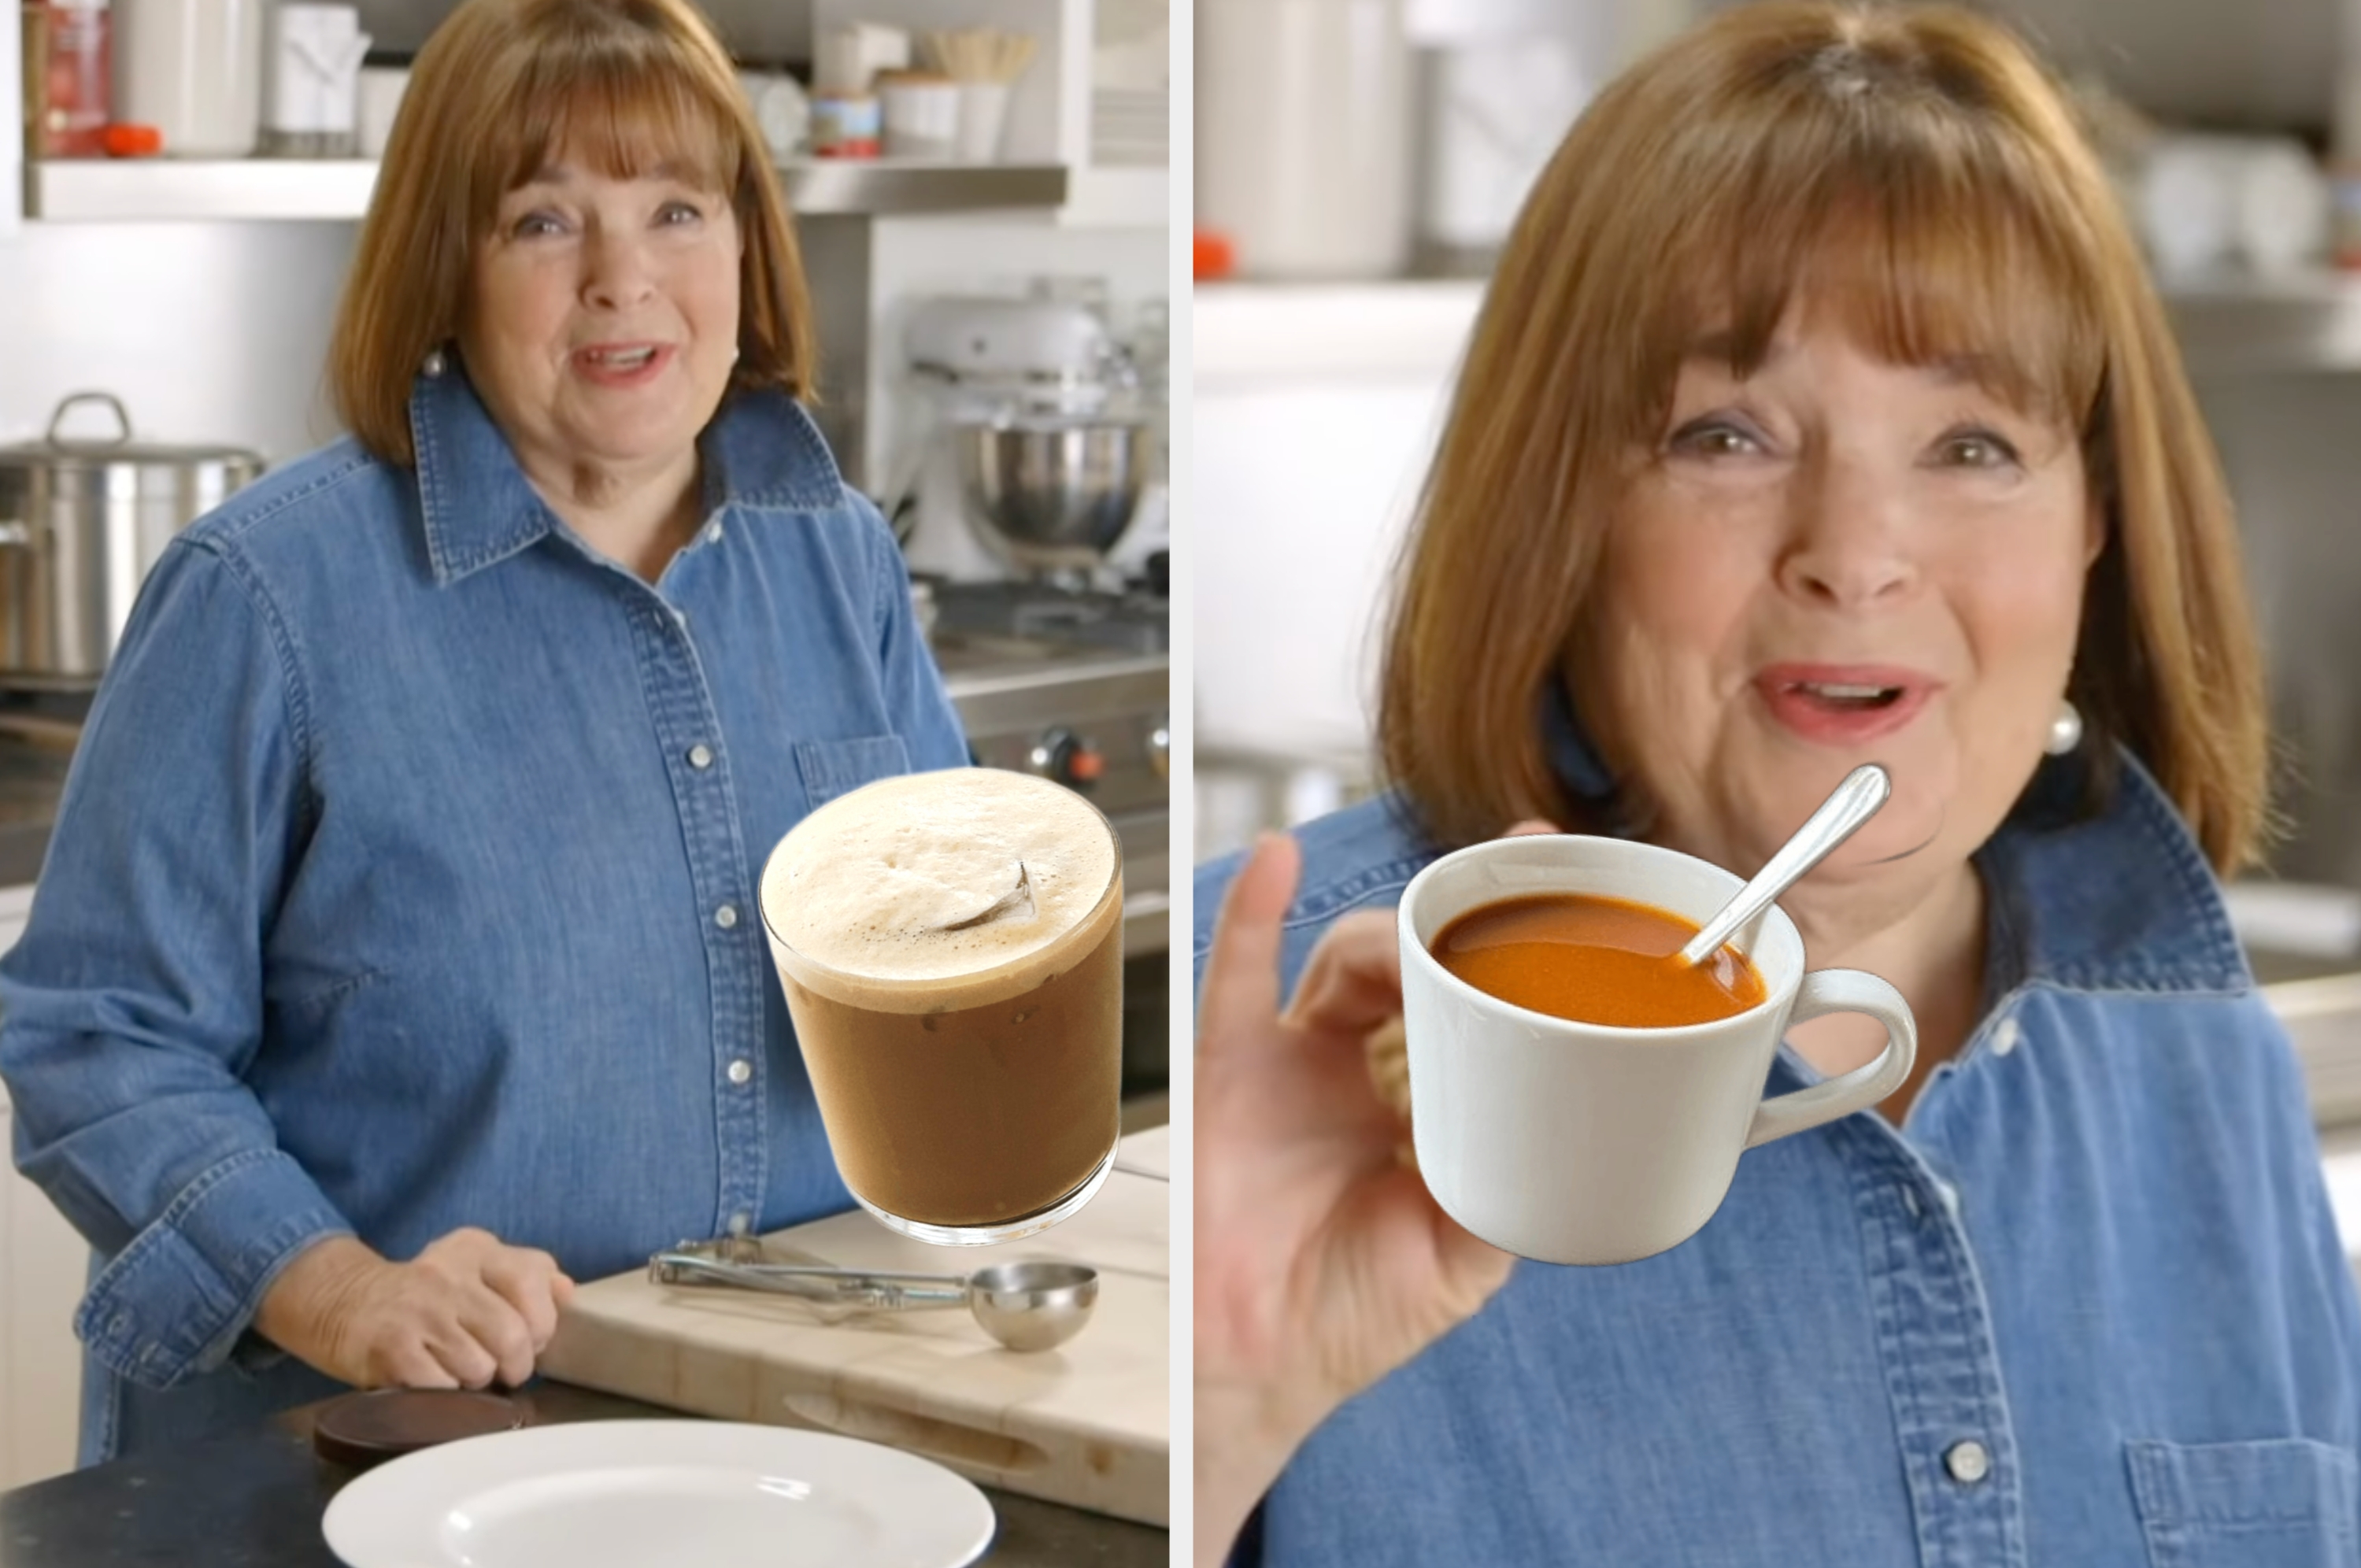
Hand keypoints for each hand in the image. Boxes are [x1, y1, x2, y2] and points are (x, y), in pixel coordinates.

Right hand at [254, 1226, 576, 1390]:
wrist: (345, 1304)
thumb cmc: (427, 1297)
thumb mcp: (478, 1270)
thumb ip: (530, 1276)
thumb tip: (569, 1293)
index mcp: (475, 1249)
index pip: (534, 1279)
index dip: (541, 1323)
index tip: (531, 1338)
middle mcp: (446, 1272)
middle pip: (512, 1334)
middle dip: (514, 1364)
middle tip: (502, 1369)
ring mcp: (417, 1310)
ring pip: (479, 1367)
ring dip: (476, 1382)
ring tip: (460, 1370)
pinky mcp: (391, 1348)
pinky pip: (442, 1388)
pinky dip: (445, 1396)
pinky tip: (434, 1380)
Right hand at [1193, 827, 1550, 1561]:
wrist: (1253, 1361)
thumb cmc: (1352, 1314)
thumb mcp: (1465, 1254)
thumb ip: (1516, 1189)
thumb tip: (1582, 1133)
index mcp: (1419, 1108)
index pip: (1470, 1007)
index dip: (1508, 951)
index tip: (1561, 885)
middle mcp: (1358, 1072)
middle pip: (1413, 968)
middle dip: (1452, 932)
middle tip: (1499, 905)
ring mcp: (1290, 1062)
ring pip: (1345, 960)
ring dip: (1388, 940)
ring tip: (1420, 951)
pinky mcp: (1227, 1067)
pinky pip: (1235, 972)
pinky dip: (1255, 908)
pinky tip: (1280, 859)